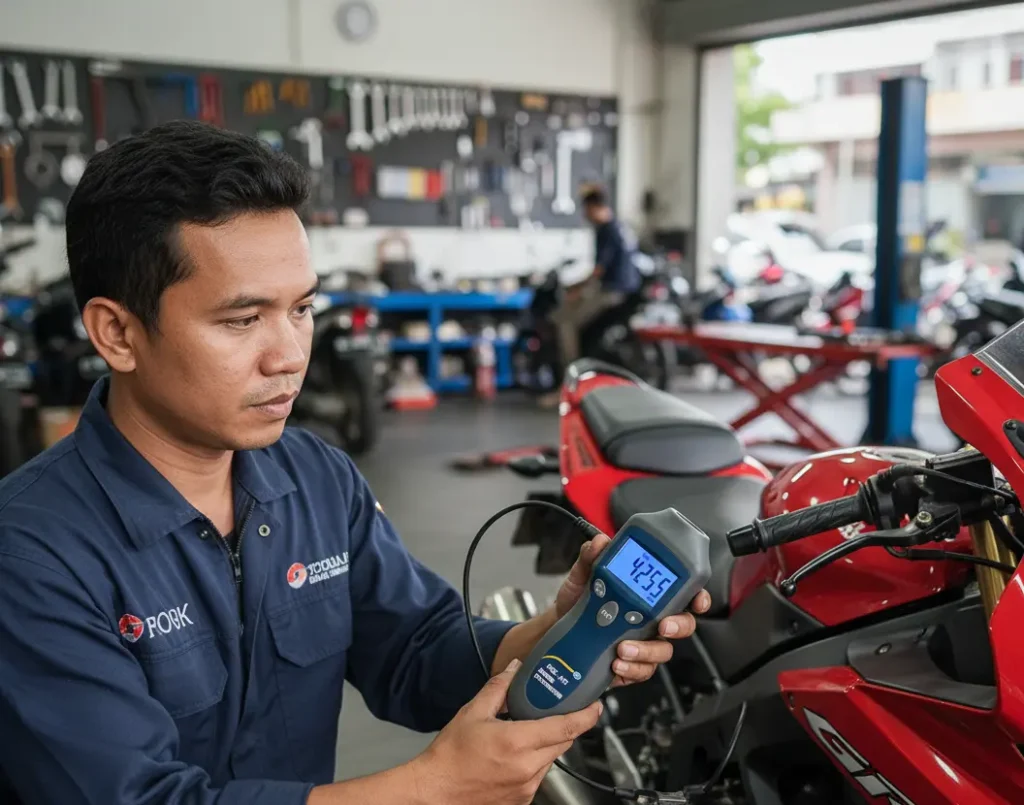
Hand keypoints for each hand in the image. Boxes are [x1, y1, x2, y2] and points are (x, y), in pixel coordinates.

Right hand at [410, 659, 602, 804]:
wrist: (434, 793)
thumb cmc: (450, 757)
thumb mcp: (472, 713)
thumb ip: (499, 688)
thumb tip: (514, 669)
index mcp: (518, 742)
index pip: (567, 727)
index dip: (586, 715)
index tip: (596, 705)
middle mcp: (528, 768)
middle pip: (563, 742)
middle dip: (565, 726)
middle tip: (559, 711)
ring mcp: (526, 788)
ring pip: (551, 760)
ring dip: (547, 745)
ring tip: (526, 734)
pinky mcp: (522, 801)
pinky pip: (539, 776)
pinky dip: (534, 763)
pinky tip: (514, 756)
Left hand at [554, 534, 710, 687]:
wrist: (558, 627)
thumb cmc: (578, 599)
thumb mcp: (583, 575)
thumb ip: (591, 557)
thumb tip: (599, 542)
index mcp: (647, 595)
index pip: (683, 594)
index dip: (698, 597)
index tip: (697, 600)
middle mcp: (651, 619)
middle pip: (683, 625)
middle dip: (679, 626)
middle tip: (662, 625)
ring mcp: (643, 643)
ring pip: (662, 651)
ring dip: (646, 651)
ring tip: (623, 648)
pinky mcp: (631, 665)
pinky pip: (642, 670)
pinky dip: (631, 669)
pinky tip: (616, 663)